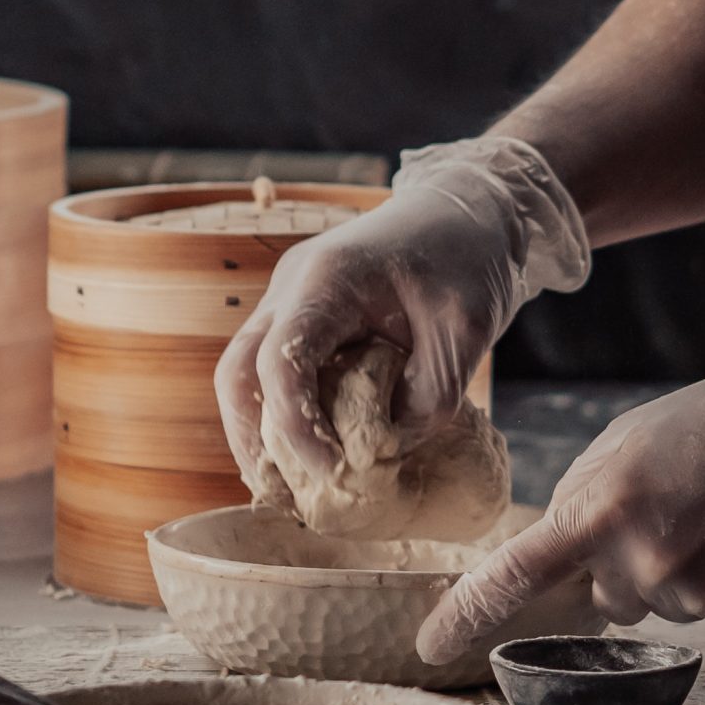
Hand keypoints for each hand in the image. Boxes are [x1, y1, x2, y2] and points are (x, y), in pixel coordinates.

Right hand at [216, 137, 589, 487]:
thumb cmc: (467, 257)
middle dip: (252, 439)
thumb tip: (386, 451)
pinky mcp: (303, 315)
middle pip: (237, 371)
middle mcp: (292, 286)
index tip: (332, 472)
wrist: (467, 208)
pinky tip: (304, 456)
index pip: (282, 361)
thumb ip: (430, 394)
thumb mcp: (466, 329)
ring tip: (287, 490)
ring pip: (243, 372)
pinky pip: (270, 368)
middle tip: (282, 496)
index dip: (295, 426)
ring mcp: (290, 299)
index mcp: (327, 279)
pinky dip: (278, 413)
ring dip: (258, 432)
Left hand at [416, 343, 704, 663]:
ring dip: (675, 570)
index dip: (464, 616)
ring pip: (657, 604)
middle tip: (671, 508)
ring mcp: (693, 598)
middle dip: (623, 561)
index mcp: (599, 509)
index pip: (511, 577)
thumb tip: (559, 553)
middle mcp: (640, 564)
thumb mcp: (626, 440)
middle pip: (602, 596)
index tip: (430, 645)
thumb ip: (581, 497)